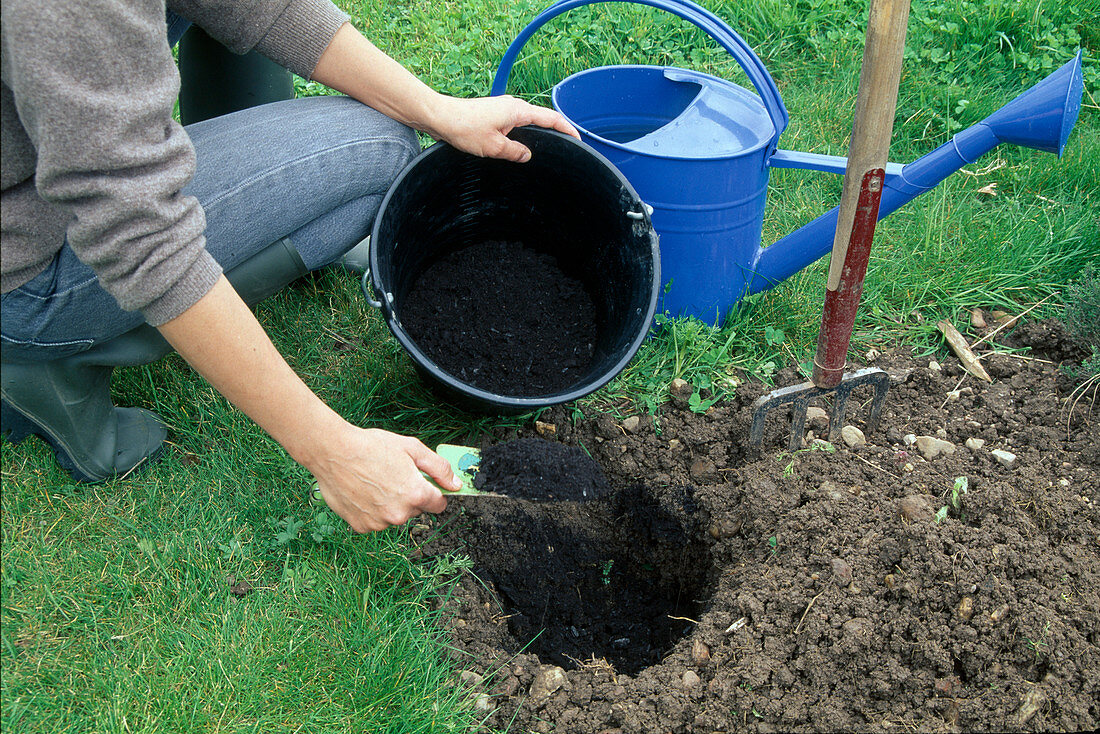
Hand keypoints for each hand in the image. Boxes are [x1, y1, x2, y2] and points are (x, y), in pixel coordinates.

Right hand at [308, 424, 459, 532]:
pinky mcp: (362, 526)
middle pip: (415, 509)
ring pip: (395, 516)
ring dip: (390, 504)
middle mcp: (399, 514)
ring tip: (374, 481)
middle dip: (409, 495)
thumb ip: (438, 468)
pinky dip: (372, 510)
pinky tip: (363, 492)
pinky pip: (375, 521)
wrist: (332, 451)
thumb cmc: (371, 446)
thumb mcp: (412, 448)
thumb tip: (455, 485)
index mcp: (415, 494)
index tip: (424, 484)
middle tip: (392, 475)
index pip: (439, 504)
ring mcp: (379, 522)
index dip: (434, 492)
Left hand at [426, 94, 580, 161]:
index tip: (578, 139)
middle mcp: (512, 107)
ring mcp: (502, 110)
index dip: (567, 129)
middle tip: (565, 147)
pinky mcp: (493, 115)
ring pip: (526, 124)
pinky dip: (521, 135)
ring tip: (545, 150)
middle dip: (555, 132)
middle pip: (541, 119)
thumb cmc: (464, 128)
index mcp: (518, 111)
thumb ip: (515, 152)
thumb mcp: (494, 147)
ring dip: (536, 135)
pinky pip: (514, 126)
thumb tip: (527, 155)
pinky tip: (518, 148)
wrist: (440, 117)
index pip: (551, 119)